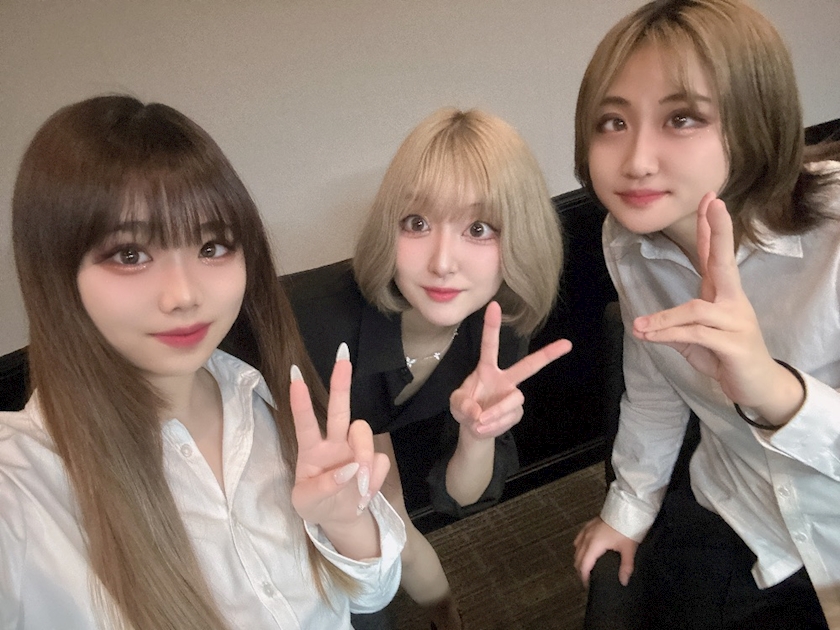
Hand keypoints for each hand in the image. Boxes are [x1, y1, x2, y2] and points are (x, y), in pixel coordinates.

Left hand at [289, 343, 390, 527]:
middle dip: (340, 383)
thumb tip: (350, 469)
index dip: (300, 402)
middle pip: (339, 409)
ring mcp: (355, 450)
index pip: (305, 422)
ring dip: (364, 455)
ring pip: (363, 432)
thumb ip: (323, 487)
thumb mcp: (307, 502)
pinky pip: (380, 460)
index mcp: (311, 450)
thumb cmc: (315, 505)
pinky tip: (363, 492)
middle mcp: (333, 442)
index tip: (294, 375)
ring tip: (359, 485)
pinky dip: (373, 478)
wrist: (339, 519)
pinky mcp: (374, 462)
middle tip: (342, 358)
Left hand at [449, 301, 571, 438]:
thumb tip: (478, 411)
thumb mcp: (455, 403)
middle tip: (567, 344)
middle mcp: (504, 379)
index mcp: (486, 369)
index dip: (492, 326)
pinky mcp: (517, 412)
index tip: (494, 305)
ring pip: (513, 399)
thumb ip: (462, 404)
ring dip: (495, 412)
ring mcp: (513, 395)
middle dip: (548, 354)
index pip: (490, 345)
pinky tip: (485, 426)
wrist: (473, 428)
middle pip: (529, 365)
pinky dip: (495, 424)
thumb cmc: (465, 408)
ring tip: (479, 422)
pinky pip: (510, 416)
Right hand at [574, 517, 637, 586]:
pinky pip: (579, 538)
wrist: (626, 510)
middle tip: (587, 578)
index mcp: (594, 545)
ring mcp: (586, 530)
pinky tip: (584, 548)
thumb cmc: (626, 528)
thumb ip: (626, 567)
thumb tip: (623, 581)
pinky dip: (579, 546)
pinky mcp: (588, 525)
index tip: (588, 585)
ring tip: (586, 566)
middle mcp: (587, 538)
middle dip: (580, 570)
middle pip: (577, 558)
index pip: (584, 565)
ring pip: (576, 548)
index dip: (584, 577)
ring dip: (579, 558)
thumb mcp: (628, 549)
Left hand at [632, 193, 802, 421]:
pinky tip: (648, 337)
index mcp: (723, 294)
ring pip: (695, 310)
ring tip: (639, 327)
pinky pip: (696, 335)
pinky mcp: (733, 345)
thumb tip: (645, 325)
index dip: (712, 228)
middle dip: (719, 232)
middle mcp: (733, 302)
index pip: (716, 255)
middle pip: (725, 262)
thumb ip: (675, 326)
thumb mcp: (695, 338)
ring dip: (663, 319)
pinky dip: (669, 335)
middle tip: (714, 205)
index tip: (711, 199)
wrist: (756, 386)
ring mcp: (736, 322)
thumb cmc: (726, 357)